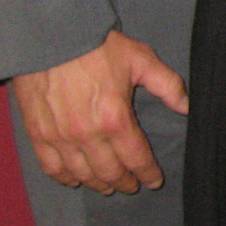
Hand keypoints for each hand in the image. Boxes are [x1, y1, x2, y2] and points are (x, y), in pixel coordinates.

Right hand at [10, 29, 187, 194]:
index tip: (154, 181)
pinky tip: (74, 179)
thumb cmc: (98, 47)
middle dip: (123, 182)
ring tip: (107, 187)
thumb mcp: (141, 60)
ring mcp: (60, 138)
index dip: (147, 173)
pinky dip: (64, 177)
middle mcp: (87, 135)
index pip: (136, 158)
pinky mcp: (38, 134)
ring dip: (96, 184)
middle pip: (109, 172)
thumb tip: (187, 107)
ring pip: (81, 174)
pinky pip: (51, 167)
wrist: (51, 37)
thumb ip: (167, 85)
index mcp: (116, 120)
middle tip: (131, 186)